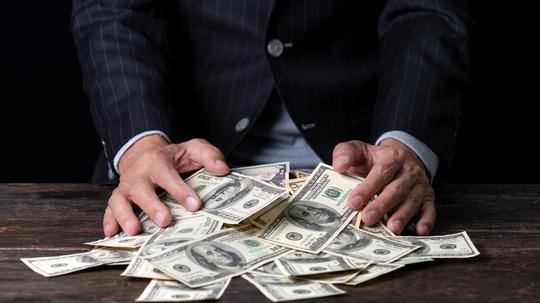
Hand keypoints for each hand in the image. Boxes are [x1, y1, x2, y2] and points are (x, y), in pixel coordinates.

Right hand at [103, 136, 228, 235]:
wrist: (143, 152)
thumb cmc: (172, 156)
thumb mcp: (192, 149)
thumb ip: (208, 155)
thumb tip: (222, 169)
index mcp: (157, 162)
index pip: (168, 175)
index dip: (181, 190)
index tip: (195, 204)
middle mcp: (139, 175)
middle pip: (142, 189)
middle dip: (152, 206)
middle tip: (165, 220)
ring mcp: (126, 187)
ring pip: (120, 200)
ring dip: (125, 215)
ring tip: (134, 230)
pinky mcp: (119, 198)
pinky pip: (109, 209)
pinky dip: (108, 221)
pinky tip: (111, 234)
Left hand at [332, 139, 434, 234]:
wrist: (403, 155)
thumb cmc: (376, 159)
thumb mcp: (360, 150)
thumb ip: (346, 153)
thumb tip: (338, 166)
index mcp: (390, 157)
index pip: (381, 172)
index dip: (367, 187)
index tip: (354, 202)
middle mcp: (408, 170)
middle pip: (396, 189)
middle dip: (382, 205)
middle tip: (368, 218)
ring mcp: (419, 184)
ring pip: (412, 200)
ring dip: (402, 215)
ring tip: (391, 229)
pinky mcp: (428, 196)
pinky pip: (430, 208)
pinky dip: (426, 220)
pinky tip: (420, 231)